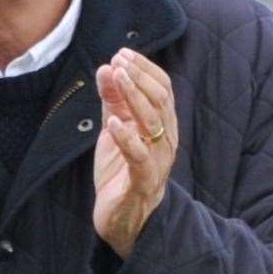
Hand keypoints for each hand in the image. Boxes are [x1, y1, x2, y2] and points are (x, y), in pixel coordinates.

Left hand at [93, 48, 177, 258]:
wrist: (122, 220)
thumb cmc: (121, 171)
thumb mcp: (115, 129)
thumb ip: (112, 101)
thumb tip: (106, 68)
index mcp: (162, 125)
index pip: (163, 89)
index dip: (144, 69)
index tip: (121, 53)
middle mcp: (166, 140)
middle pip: (160, 100)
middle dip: (139, 77)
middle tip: (119, 61)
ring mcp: (158, 161)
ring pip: (154, 123)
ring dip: (134, 96)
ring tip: (117, 77)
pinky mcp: (144, 182)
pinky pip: (140, 157)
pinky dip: (127, 138)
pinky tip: (114, 122)